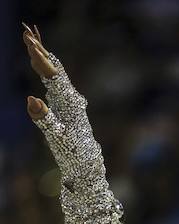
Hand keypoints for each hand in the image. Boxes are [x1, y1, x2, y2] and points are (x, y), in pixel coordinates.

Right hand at [22, 23, 104, 184]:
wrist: (88, 170)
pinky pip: (55, 85)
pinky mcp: (66, 110)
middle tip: (26, 34)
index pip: (53, 76)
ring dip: (43, 60)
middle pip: (55, 71)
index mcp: (70, 104)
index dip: (40, 59)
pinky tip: (42, 68)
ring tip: (32, 44)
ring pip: (55, 76)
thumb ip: (44, 119)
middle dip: (41, 53)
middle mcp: (71, 100)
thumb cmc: (74, 156)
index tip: (29, 42)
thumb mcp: (58, 139)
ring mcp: (69, 104)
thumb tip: (32, 99)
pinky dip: (47, 73)